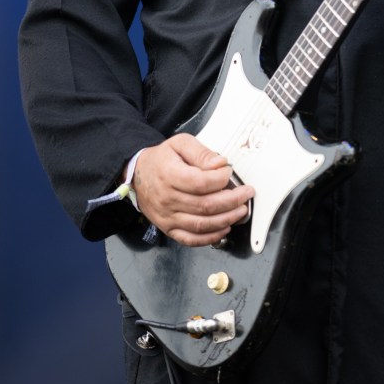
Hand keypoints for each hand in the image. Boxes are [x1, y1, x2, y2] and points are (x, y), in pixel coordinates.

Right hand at [131, 133, 254, 246]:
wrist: (138, 175)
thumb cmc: (162, 159)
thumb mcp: (180, 144)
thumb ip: (201, 152)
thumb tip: (220, 164)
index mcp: (169, 175)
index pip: (200, 183)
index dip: (220, 179)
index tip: (229, 172)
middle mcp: (167, 199)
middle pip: (205, 205)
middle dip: (232, 201)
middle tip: (246, 194)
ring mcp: (167, 217)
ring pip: (201, 224)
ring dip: (226, 219)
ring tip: (241, 211)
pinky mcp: (168, 228)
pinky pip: (190, 239)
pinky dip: (210, 237)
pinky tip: (224, 229)